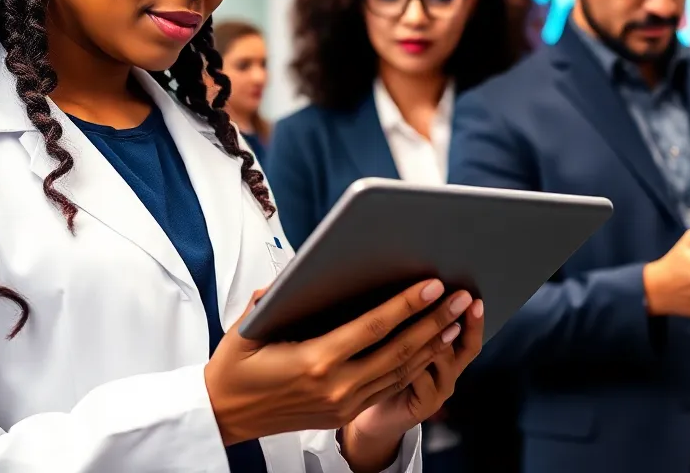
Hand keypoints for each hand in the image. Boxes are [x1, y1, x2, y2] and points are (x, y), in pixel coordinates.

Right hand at [203, 279, 473, 448]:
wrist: (226, 416)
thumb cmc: (235, 368)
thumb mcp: (245, 329)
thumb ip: (272, 299)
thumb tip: (296, 273)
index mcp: (314, 361)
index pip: (373, 328)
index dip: (406, 306)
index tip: (433, 285)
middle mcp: (336, 386)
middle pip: (398, 350)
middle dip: (435, 321)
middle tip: (463, 296)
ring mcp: (344, 403)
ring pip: (401, 371)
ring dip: (434, 343)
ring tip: (459, 318)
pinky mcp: (345, 413)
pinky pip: (390, 386)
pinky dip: (417, 364)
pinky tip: (434, 345)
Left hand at [342, 298, 483, 467]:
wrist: (376, 419)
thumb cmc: (386, 376)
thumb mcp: (403, 348)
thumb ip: (413, 327)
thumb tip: (416, 293)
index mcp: (447, 358)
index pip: (468, 336)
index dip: (474, 319)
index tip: (473, 299)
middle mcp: (449, 374)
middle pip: (467, 347)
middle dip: (465, 321)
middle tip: (463, 300)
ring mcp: (439, 391)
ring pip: (443, 359)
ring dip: (436, 338)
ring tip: (428, 319)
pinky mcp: (425, 406)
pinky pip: (421, 379)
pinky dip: (414, 364)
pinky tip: (400, 353)